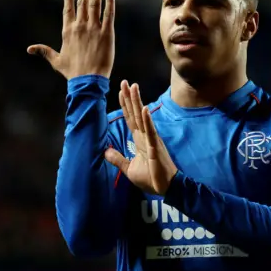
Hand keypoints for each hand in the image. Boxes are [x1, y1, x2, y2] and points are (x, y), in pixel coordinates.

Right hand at [27, 0, 114, 78]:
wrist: (88, 80)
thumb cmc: (73, 72)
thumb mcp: (56, 61)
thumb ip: (44, 51)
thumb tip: (29, 49)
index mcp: (68, 31)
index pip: (68, 10)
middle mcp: (80, 26)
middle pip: (82, 2)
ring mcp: (94, 29)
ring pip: (95, 3)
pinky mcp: (107, 33)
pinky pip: (109, 13)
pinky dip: (110, 1)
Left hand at [105, 81, 177, 195]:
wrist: (165, 188)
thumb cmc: (151, 179)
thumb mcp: (129, 168)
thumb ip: (118, 159)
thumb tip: (105, 151)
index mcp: (139, 140)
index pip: (130, 119)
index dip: (125, 105)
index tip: (121, 91)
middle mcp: (145, 136)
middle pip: (135, 113)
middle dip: (130, 97)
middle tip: (125, 82)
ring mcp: (151, 139)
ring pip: (142, 117)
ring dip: (137, 102)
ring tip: (134, 87)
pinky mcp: (155, 146)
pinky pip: (150, 131)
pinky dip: (147, 119)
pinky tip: (143, 108)